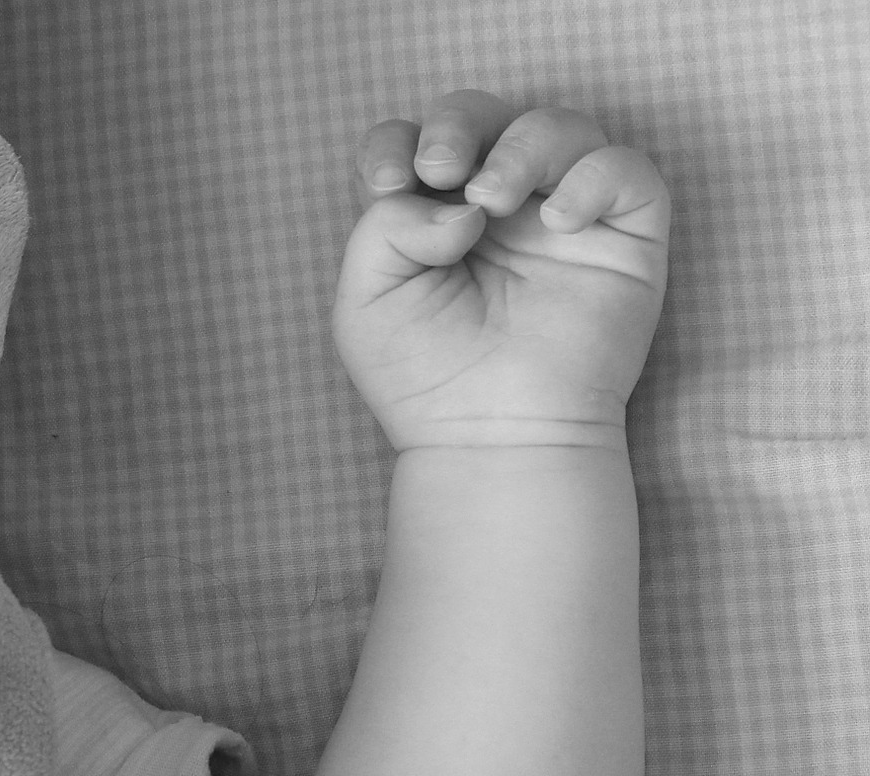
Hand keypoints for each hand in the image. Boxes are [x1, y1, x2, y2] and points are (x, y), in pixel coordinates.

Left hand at [334, 90, 669, 450]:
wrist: (494, 437)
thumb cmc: (425, 379)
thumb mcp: (367, 301)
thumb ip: (385, 230)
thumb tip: (460, 201)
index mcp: (433, 218)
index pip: (418, 141)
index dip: (399, 141)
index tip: (390, 183)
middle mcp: (499, 210)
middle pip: (485, 117)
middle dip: (457, 124)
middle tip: (442, 170)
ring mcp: (562, 219)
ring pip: (560, 127)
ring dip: (521, 147)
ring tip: (492, 202)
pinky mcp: (623, 240)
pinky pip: (629, 170)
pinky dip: (594, 177)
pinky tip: (556, 222)